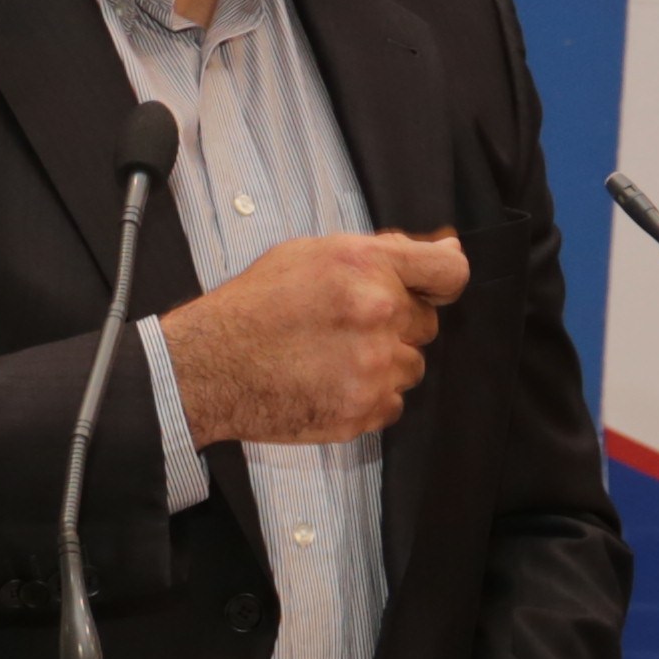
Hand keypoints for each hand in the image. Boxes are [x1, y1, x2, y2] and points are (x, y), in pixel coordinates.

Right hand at [168, 230, 464, 444]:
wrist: (209, 366)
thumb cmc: (255, 305)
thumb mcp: (311, 254)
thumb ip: (382, 253)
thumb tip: (447, 249)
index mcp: (366, 266)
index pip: (449, 272)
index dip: (441, 282)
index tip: (430, 291)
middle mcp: (378, 313)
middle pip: (427, 323)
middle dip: (397, 323)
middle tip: (346, 326)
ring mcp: (374, 366)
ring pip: (412, 365)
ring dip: (383, 362)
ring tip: (332, 356)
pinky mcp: (364, 409)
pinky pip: (392, 402)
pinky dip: (368, 396)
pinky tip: (329, 382)